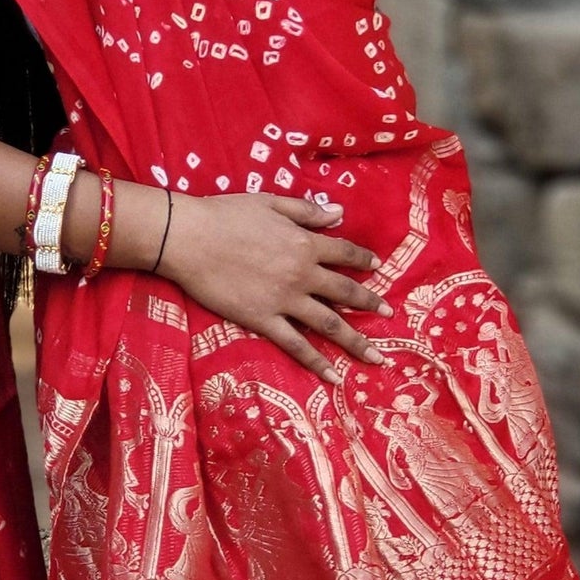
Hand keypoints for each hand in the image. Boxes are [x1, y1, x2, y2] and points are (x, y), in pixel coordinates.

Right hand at [158, 191, 390, 384]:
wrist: (190, 238)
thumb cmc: (226, 214)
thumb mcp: (271, 202)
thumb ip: (307, 210)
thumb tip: (340, 213)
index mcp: (305, 242)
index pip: (344, 252)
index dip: (362, 259)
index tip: (376, 267)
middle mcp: (303, 274)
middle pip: (345, 291)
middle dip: (370, 302)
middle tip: (389, 314)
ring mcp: (285, 300)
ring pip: (330, 324)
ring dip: (357, 341)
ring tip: (377, 356)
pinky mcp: (264, 321)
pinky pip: (297, 346)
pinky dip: (317, 363)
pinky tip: (335, 377)